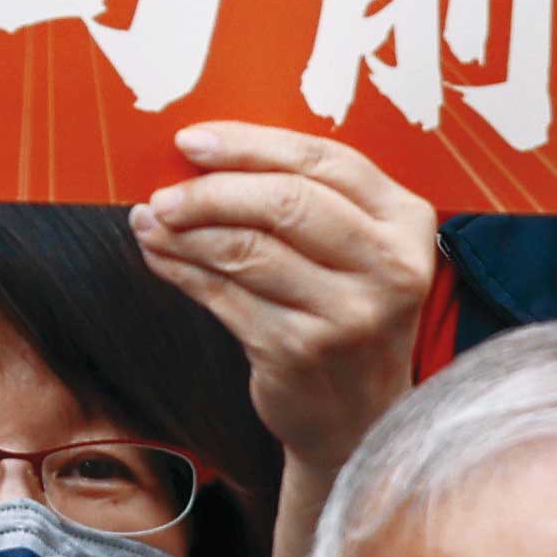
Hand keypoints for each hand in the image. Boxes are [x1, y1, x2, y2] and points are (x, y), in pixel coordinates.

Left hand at [128, 117, 441, 483]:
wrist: (360, 416)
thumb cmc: (345, 310)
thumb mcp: (354, 248)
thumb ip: (302, 195)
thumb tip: (199, 154)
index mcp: (406, 222)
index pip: (322, 159)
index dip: (248, 144)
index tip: (191, 140)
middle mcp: (389, 267)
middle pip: (284, 202)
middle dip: (210, 190)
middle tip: (164, 191)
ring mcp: (348, 313)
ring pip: (246, 247)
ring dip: (183, 231)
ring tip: (150, 220)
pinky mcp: (299, 350)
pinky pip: (222, 293)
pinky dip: (179, 268)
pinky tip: (158, 254)